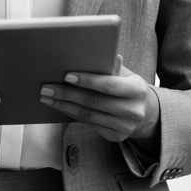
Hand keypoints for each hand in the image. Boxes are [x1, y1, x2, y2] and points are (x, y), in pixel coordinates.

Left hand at [40, 55, 159, 143]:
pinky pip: (89, 124)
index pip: (108, 85)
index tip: (66, 76)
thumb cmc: (128, 87)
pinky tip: (60, 107)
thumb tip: (104, 54)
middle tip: (47, 88)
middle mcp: (133, 111)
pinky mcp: (115, 137)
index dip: (87, 80)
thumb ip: (113, 67)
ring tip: (47, 98)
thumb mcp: (126, 75)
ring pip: (88, 115)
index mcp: (138, 90)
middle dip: (67, 94)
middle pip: (94, 102)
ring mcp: (125, 127)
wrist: (144, 113)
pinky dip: (72, 115)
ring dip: (64, 106)